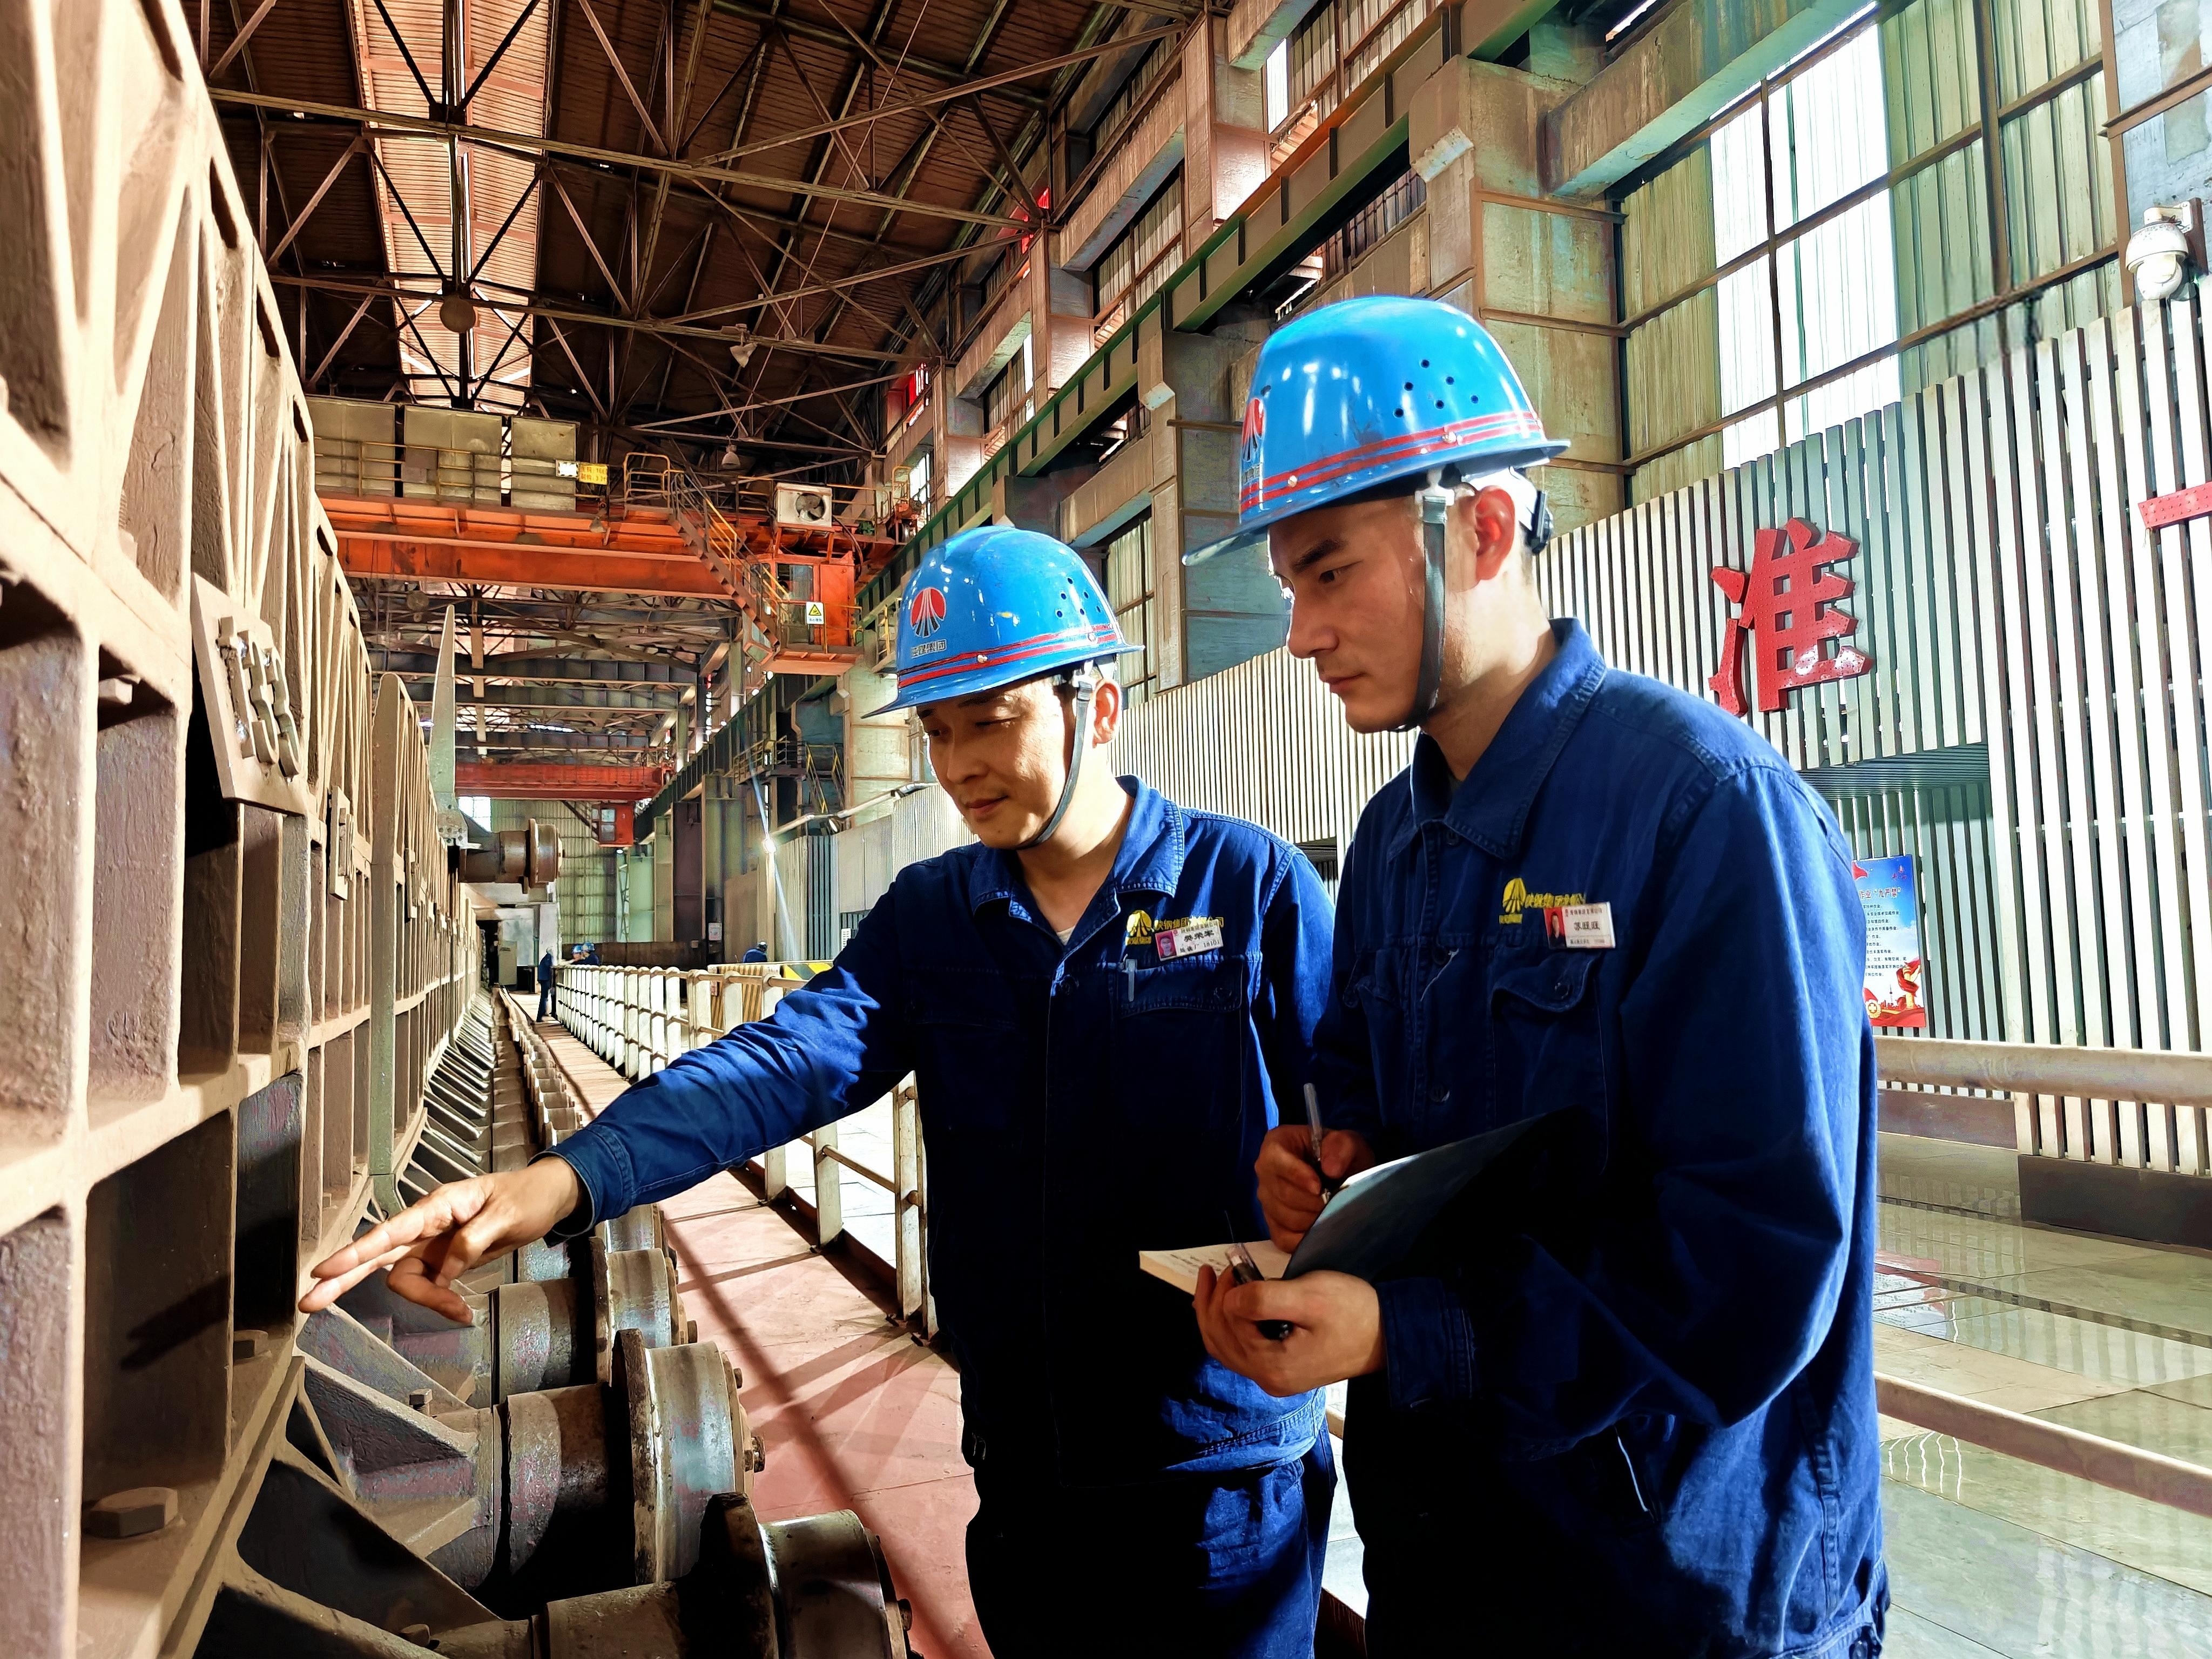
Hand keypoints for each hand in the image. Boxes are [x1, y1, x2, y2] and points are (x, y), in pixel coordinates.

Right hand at [299, 1158, 582, 1322]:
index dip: (356, 1251)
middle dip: (343, 1279)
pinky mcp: (441, 1260)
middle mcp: (426, 1225)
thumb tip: (445, 1271)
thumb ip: (473, 1240)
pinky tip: (460, 1311)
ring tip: (459, 1312)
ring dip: (427, 1302)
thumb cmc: (525, 1197)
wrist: (544, 1199)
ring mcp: (431, 1245)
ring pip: (405, 1279)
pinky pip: (427, 1286)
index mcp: (438, 1206)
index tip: (323, 1269)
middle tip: (309, 1303)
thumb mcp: (506, 1214)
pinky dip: (440, 1302)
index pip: (390, 1230)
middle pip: (377, 1255)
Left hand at [1191, 1266, 1384, 1396]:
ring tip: (1211, 1284)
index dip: (1224, 1294)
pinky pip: (1242, 1351)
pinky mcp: (1282, 1370)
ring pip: (1227, 1349)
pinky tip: (1229, 1307)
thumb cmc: (1352, 1311)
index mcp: (1273, 1365)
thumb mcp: (1310, 1296)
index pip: (1229, 1327)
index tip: (1234, 1266)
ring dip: (1214, 1316)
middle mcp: (1269, 1379)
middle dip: (1210, 1304)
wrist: (1386, 1336)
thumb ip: (1265, 1299)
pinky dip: (1229, 1328)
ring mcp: (1275, 1378)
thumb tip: (1230, 1299)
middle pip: (1220, 1342)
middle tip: (1215, 1271)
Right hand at [1255, 1125, 1374, 1250]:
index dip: (1296, 1175)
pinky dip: (1304, 1239)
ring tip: (1331, 1213)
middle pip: (1281, 1193)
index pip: (1275, 1160)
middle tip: (1335, 1202)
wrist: (1343, 1176)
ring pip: (1284, 1217)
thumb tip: (1331, 1169)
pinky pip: (1283, 1238)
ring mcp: (1266, 1200)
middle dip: (1311, 1202)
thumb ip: (1341, 1147)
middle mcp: (1264, 1172)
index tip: (1319, 1187)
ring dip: (1311, 1220)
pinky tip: (1320, 1230)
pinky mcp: (1273, 1224)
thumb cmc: (1340, 1156)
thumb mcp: (1347, 1143)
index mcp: (1276, 1144)